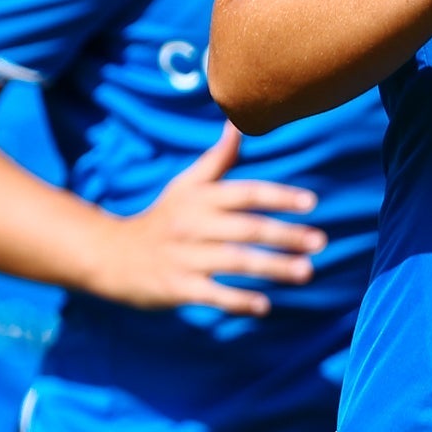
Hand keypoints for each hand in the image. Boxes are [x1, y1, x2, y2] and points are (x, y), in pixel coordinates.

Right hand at [84, 127, 323, 315]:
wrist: (111, 256)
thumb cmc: (162, 218)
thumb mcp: (186, 186)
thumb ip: (218, 159)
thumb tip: (238, 124)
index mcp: (200, 198)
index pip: (244, 193)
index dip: (278, 196)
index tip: (311, 203)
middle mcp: (193, 225)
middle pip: (246, 228)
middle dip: (285, 235)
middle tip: (320, 241)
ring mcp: (185, 257)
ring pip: (235, 261)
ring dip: (272, 267)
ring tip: (306, 272)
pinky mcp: (177, 287)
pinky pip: (212, 294)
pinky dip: (238, 301)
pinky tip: (264, 306)